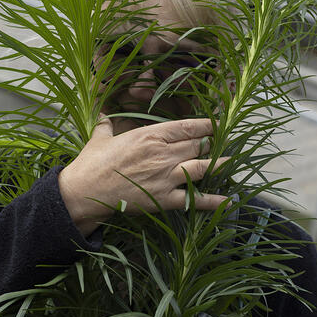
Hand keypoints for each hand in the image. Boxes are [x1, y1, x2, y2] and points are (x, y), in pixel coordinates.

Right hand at [58, 115, 227, 235]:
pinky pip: (195, 199)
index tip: (217, 124)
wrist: (85, 191)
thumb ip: (106, 125)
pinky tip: (228, 201)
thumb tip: (104, 115)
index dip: (206, 125)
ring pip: (203, 166)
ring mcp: (166, 176)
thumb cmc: (91, 163)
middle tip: (220, 144)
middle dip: (211, 144)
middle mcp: (163, 153)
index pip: (188, 126)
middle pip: (198, 146)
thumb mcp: (99, 138)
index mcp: (150, 135)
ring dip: (219, 163)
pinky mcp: (165, 198)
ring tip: (230, 161)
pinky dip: (214, 201)